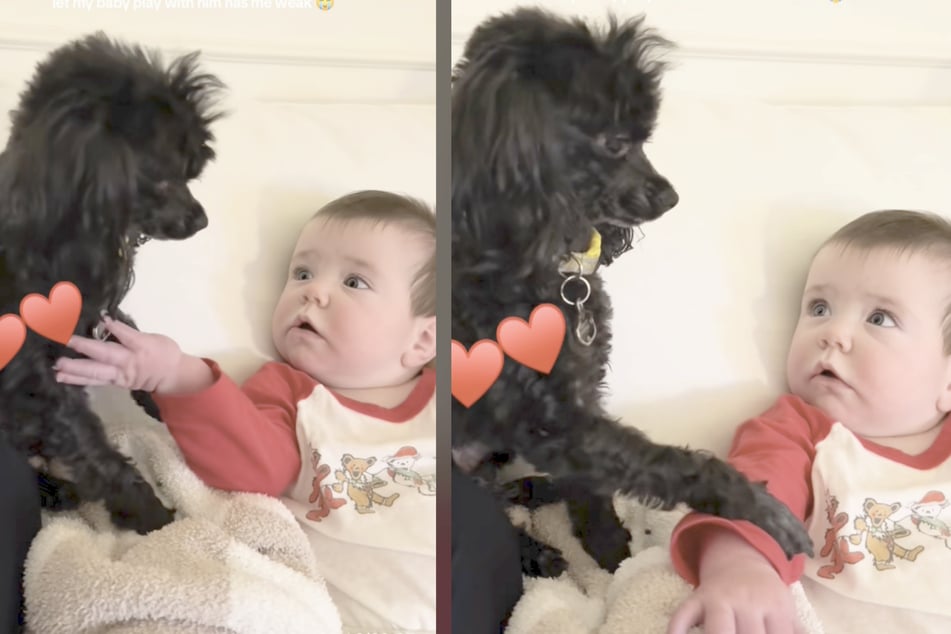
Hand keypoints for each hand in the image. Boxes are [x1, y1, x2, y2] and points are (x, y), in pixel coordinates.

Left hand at [53, 316, 183, 392]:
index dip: (114, 327)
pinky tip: (62, 377)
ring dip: (75, 369)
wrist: (171, 376)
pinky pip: (94, 381)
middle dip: (85, 348)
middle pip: (105, 355)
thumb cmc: (164, 352)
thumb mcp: (153, 338)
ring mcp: (120, 375)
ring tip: (57, 366)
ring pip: (96, 372)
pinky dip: (78, 379)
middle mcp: (129, 362)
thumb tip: (107, 323)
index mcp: (142, 347)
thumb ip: (130, 333)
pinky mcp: (114, 383)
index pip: (126, 336)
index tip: (101, 318)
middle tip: (66, 341)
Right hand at [668, 531, 801, 633]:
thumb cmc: (766, 594)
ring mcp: (719, 598)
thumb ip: (795, 631)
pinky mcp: (697, 597)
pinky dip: (677, 629)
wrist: (739, 558)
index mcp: (774, 605)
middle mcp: (747, 601)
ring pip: (717, 629)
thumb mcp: (786, 609)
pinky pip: (683, 613)